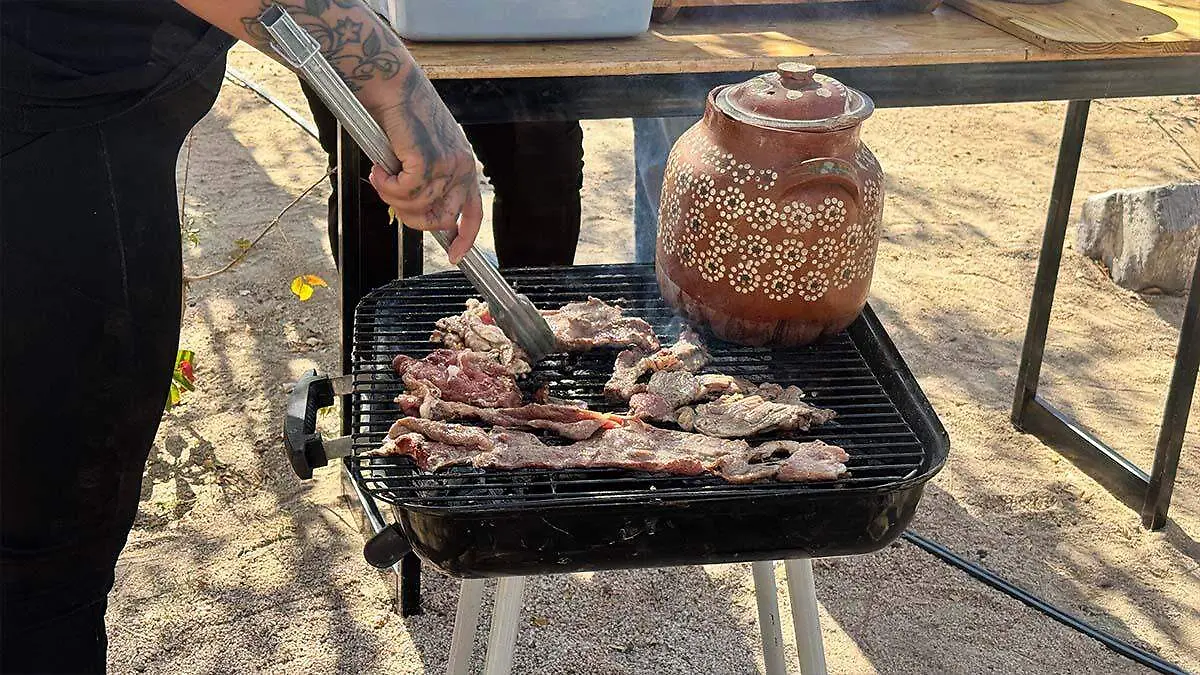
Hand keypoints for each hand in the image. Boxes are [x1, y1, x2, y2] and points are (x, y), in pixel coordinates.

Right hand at [367, 71, 482, 263]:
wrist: (392, 84)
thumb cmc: (400, 114)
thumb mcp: (421, 152)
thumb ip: (425, 180)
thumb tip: (416, 209)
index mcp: (464, 165)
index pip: (472, 212)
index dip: (464, 238)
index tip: (454, 255)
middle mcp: (461, 167)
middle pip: (440, 219)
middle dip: (411, 217)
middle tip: (390, 196)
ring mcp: (447, 165)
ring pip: (417, 208)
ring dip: (391, 196)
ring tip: (380, 173)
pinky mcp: (428, 161)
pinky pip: (403, 193)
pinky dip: (386, 185)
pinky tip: (379, 168)